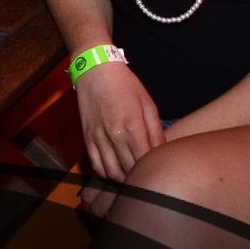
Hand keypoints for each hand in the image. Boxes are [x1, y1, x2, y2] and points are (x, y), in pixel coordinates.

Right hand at [74, 61, 164, 180]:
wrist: (95, 70)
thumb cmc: (125, 84)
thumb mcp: (148, 104)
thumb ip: (156, 131)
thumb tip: (162, 153)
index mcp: (132, 126)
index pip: (145, 161)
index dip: (154, 169)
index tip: (160, 170)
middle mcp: (114, 135)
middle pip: (129, 170)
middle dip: (140, 176)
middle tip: (149, 176)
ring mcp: (98, 137)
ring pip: (111, 172)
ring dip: (124, 179)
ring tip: (133, 176)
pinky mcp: (87, 137)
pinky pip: (96, 164)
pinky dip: (106, 173)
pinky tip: (116, 170)